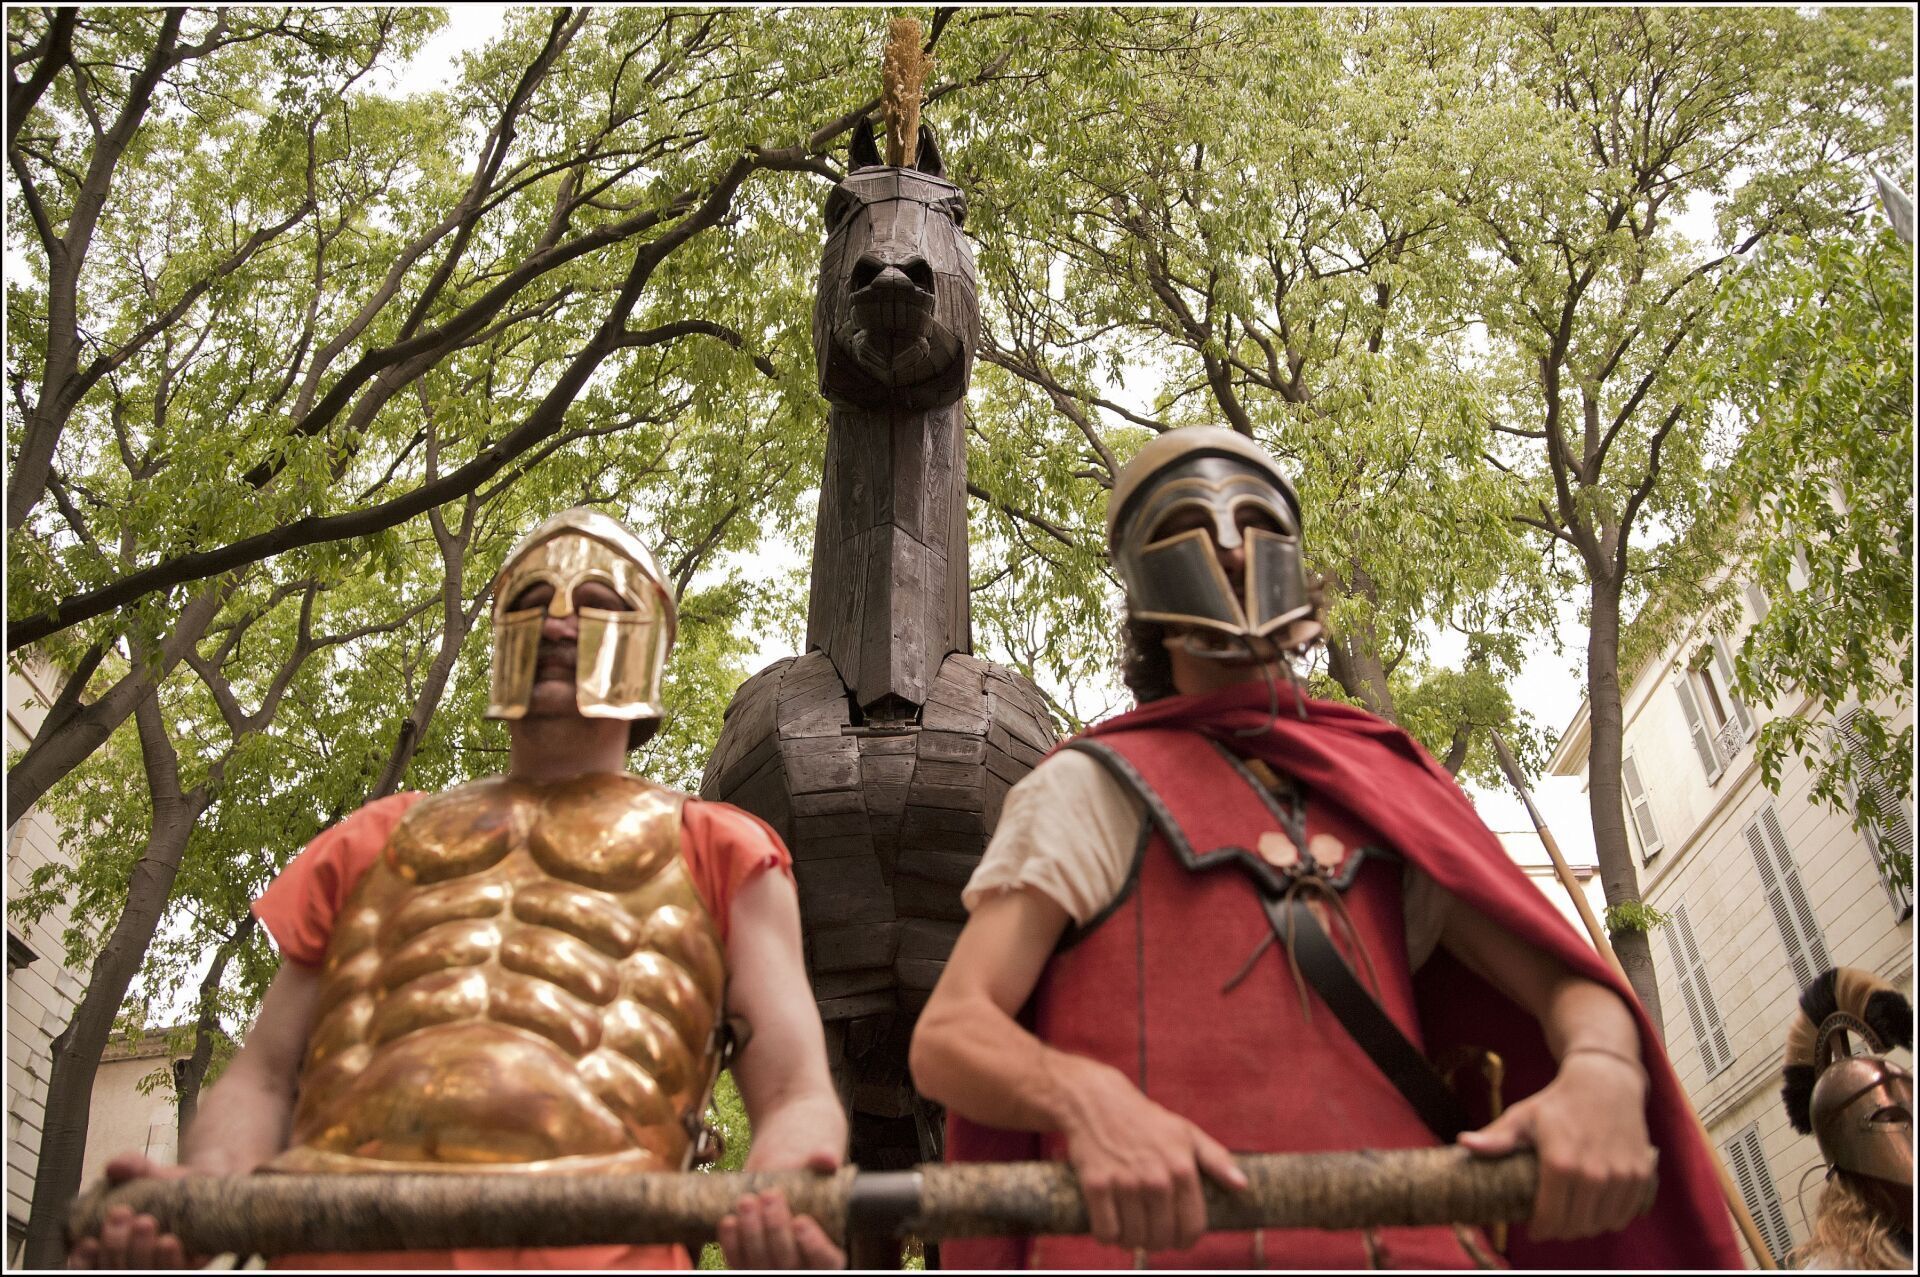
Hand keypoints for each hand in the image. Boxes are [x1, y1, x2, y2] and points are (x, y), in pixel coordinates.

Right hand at [67, 1154, 201, 1268]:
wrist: (209, 1182)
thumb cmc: (167, 1184)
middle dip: (114, 1246)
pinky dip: (169, 1260)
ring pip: (143, 1274)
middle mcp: (131, 1261)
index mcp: (111, 1246)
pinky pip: (175, 1272)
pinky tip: (169, 1241)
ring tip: (145, 1222)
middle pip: (115, 1271)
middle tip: (122, 1214)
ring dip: (139, 1252)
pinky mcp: (187, 1266)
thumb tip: (115, 1166)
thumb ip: (130, 1166)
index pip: (86, 1266)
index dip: (83, 1260)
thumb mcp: (146, 1171)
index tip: (88, 1241)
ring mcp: (158, 1266)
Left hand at [717, 1148, 845, 1269]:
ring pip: (759, 1264)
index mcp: (828, 1255)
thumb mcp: (816, 1172)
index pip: (826, 1260)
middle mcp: (801, 1269)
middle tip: (770, 1195)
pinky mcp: (746, 1267)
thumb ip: (824, 1163)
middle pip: (788, 1262)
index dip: (814, 1245)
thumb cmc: (804, 1183)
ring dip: (751, 1233)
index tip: (801, 1220)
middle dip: (776, 1228)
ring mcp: (771, 1270)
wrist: (776, 1190)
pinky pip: (736, 1263)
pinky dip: (731, 1244)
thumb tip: (826, 1158)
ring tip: (747, 1201)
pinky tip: (729, 1221)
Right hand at [1060, 1062, 1247, 1253]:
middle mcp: (1156, 1179)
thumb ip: (1216, 1160)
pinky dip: (1107, 1236)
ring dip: (1131, 1241)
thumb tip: (1242, 1186)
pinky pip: (1106, 1232)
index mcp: (1182, 1169)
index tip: (1176, 1239)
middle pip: (1162, 1238)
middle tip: (1149, 1232)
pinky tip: (1110, 1224)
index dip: (1185, 1241)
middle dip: (1157, 1242)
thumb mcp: (1186, 1133)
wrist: (1096, 1101)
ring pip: (1133, 1239)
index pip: (1192, 1228)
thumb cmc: (1146, 1121)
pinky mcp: (1096, 1186)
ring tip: (1130, 1228)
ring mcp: (1125, 1183)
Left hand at [1457, 1050, 1658, 1240]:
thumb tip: (1463, 1143)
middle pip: (1575, 1226)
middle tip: (1551, 1223)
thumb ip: (1497, 1138)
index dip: (1540, 1229)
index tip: (1534, 1229)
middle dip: (1560, 1230)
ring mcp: (1620, 1176)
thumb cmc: (1558, 1102)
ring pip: (1600, 1224)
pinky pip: (1624, 1215)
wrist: (1605, 1082)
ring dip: (1585, 1227)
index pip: (1550, 1219)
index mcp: (1560, 1164)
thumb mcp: (1523, 1117)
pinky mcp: (1640, 1176)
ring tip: (1572, 1217)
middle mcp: (1593, 1174)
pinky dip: (1610, 1218)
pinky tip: (1596, 1209)